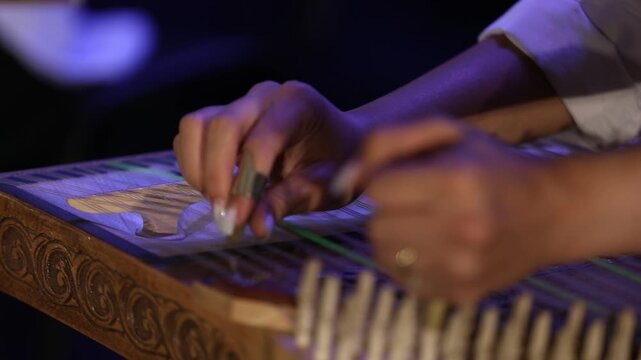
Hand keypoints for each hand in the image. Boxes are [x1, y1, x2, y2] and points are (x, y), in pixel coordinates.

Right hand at [173, 81, 363, 235]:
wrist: (341, 140)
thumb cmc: (339, 162)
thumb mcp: (325, 187)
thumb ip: (288, 202)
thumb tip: (254, 226)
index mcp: (298, 105)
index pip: (261, 141)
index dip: (246, 183)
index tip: (238, 220)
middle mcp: (265, 95)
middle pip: (221, 125)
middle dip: (215, 175)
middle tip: (223, 214)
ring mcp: (241, 102)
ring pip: (196, 125)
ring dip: (198, 168)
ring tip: (218, 200)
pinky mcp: (223, 114)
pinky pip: (193, 133)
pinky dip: (195, 163)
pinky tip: (218, 187)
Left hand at [336, 119, 564, 302]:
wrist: (551, 211)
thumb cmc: (491, 166)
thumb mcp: (447, 132)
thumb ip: (387, 141)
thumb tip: (346, 180)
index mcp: (458, 182)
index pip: (378, 189)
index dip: (387, 181)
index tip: (406, 178)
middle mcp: (463, 229)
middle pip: (376, 226)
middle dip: (388, 211)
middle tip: (416, 203)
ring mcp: (464, 268)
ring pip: (385, 256)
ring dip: (395, 238)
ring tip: (425, 224)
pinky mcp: (463, 294)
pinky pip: (405, 280)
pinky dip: (411, 263)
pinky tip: (437, 247)